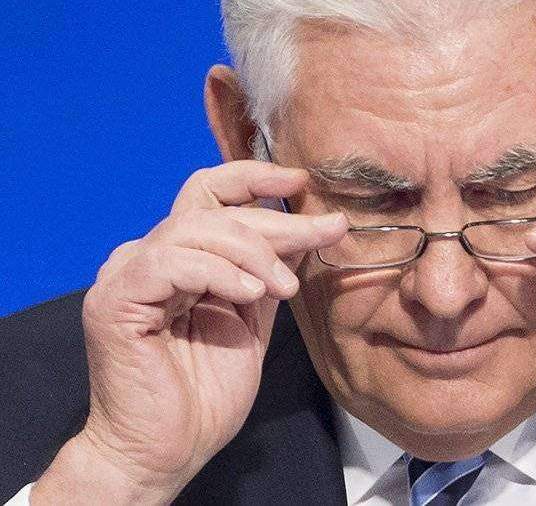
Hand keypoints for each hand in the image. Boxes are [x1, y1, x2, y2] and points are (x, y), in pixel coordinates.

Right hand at [32, 161, 347, 502]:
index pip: (211, 195)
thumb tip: (304, 230)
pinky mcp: (115, 300)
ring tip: (283, 287)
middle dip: (276, 219)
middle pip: (212, 207)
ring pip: (195, 228)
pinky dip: (217, 271)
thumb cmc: (205, 395)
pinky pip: (171, 261)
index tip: (301, 180)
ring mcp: (127, 275)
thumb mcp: (252, 321)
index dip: (254, 179)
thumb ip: (266, 274)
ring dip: (252, 251)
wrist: (167, 450)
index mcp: (179, 259)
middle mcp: (149, 257)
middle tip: (323, 233)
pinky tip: (249, 293)